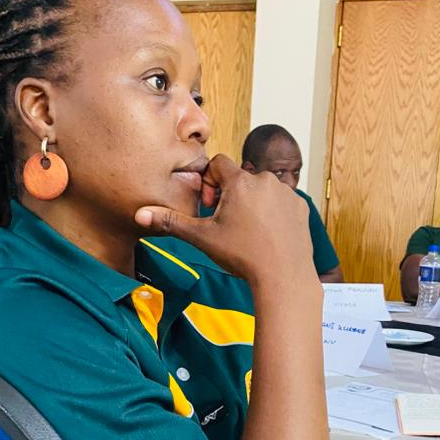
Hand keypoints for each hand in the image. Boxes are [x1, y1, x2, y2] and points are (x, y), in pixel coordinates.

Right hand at [135, 153, 314, 286]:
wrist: (283, 277)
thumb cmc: (242, 256)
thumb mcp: (202, 238)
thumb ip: (171, 222)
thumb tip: (139, 215)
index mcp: (240, 181)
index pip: (218, 163)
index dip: (210, 183)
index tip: (211, 208)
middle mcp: (265, 179)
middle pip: (239, 178)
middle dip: (230, 196)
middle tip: (227, 224)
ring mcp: (286, 193)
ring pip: (260, 190)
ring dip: (251, 204)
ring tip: (248, 232)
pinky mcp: (300, 207)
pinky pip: (280, 202)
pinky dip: (272, 214)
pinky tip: (267, 235)